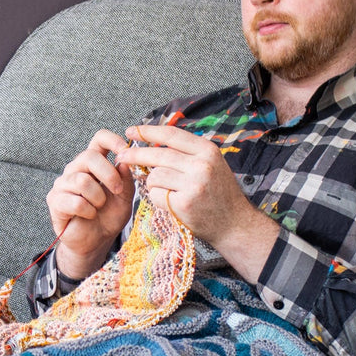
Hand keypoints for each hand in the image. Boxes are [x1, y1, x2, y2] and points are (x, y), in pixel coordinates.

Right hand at [45, 129, 135, 278]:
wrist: (95, 242)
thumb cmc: (108, 217)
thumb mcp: (124, 198)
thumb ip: (126, 180)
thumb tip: (124, 161)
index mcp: (94, 164)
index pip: (98, 139)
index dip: (112, 140)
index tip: (124, 150)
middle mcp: (76, 169)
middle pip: (89, 156)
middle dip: (108, 174)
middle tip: (117, 191)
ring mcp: (63, 184)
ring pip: (82, 181)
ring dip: (98, 198)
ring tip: (99, 207)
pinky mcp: (55, 201)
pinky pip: (75, 201)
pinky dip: (88, 211)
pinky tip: (89, 216)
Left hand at [119, 124, 278, 281]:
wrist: (234, 224)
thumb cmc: (219, 194)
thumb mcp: (211, 164)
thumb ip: (187, 153)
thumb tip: (152, 142)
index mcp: (207, 150)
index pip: (171, 135)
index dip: (148, 131)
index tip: (131, 130)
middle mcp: (201, 165)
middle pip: (157, 154)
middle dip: (135, 154)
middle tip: (121, 155)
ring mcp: (193, 184)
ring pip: (154, 176)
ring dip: (153, 183)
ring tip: (168, 191)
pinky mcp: (183, 203)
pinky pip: (155, 195)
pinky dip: (157, 199)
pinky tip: (170, 203)